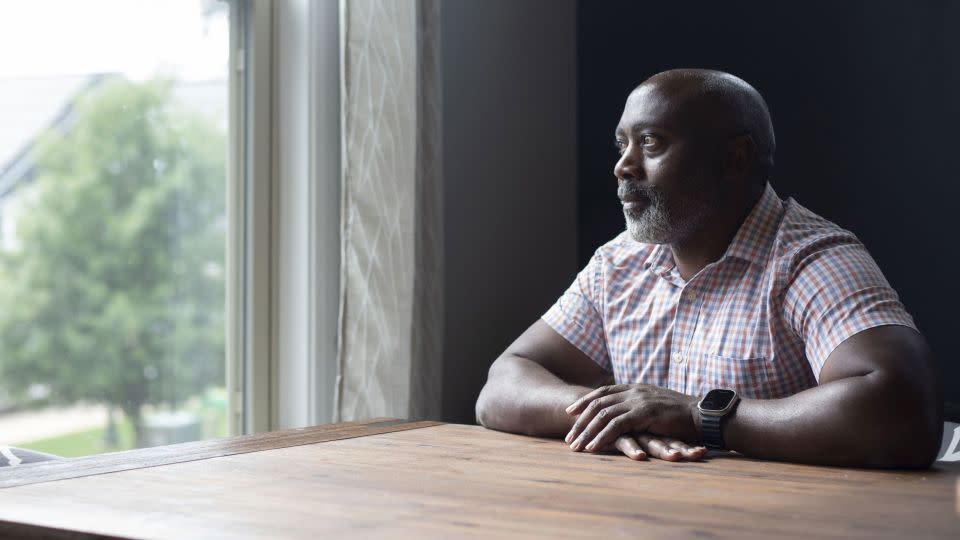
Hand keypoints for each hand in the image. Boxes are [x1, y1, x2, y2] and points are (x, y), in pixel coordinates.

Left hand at [564, 384, 704, 460]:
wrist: (704, 415)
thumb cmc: (682, 414)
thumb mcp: (656, 404)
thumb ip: (640, 404)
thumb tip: (628, 411)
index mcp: (635, 388)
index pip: (603, 392)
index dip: (585, 401)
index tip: (570, 412)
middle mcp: (634, 392)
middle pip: (598, 404)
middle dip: (580, 421)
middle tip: (569, 437)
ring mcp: (639, 401)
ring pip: (604, 415)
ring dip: (587, 432)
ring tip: (576, 446)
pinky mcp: (645, 414)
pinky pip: (617, 426)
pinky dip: (602, 437)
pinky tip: (593, 448)